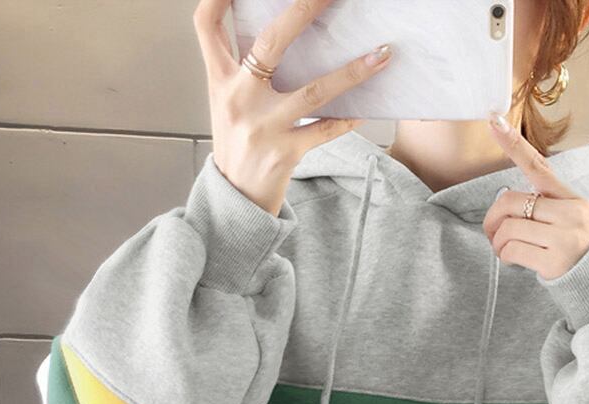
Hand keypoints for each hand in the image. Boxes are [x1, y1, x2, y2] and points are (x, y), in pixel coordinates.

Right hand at [193, 0, 392, 214]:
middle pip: (270, 42)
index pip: (207, 25)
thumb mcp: (227, 102)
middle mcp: (239, 98)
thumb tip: (278, 34)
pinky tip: (368, 107)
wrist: (236, 199)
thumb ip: (242, 69)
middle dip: (304, 10)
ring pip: (314, 91)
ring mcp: (264, 126)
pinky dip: (348, 118)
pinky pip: (326, 130)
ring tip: (382, 54)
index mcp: (220, 80)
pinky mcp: (286, 152)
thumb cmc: (237, 145)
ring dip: (353, 71)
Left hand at [482, 114, 588, 280]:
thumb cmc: (577, 250)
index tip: (494, 121)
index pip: (539, 167)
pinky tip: (514, 262)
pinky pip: (511, 251)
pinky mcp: (553, 261)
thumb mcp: (570, 219)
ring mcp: (563, 238)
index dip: (514, 145)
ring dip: (498, 243)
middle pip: (511, 202)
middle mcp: (570, 214)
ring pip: (508, 228)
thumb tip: (506, 203)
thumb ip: (545, 206)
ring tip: (506, 250)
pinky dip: (504, 257)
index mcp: (572, 199)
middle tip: (493, 233)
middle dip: (493, 219)